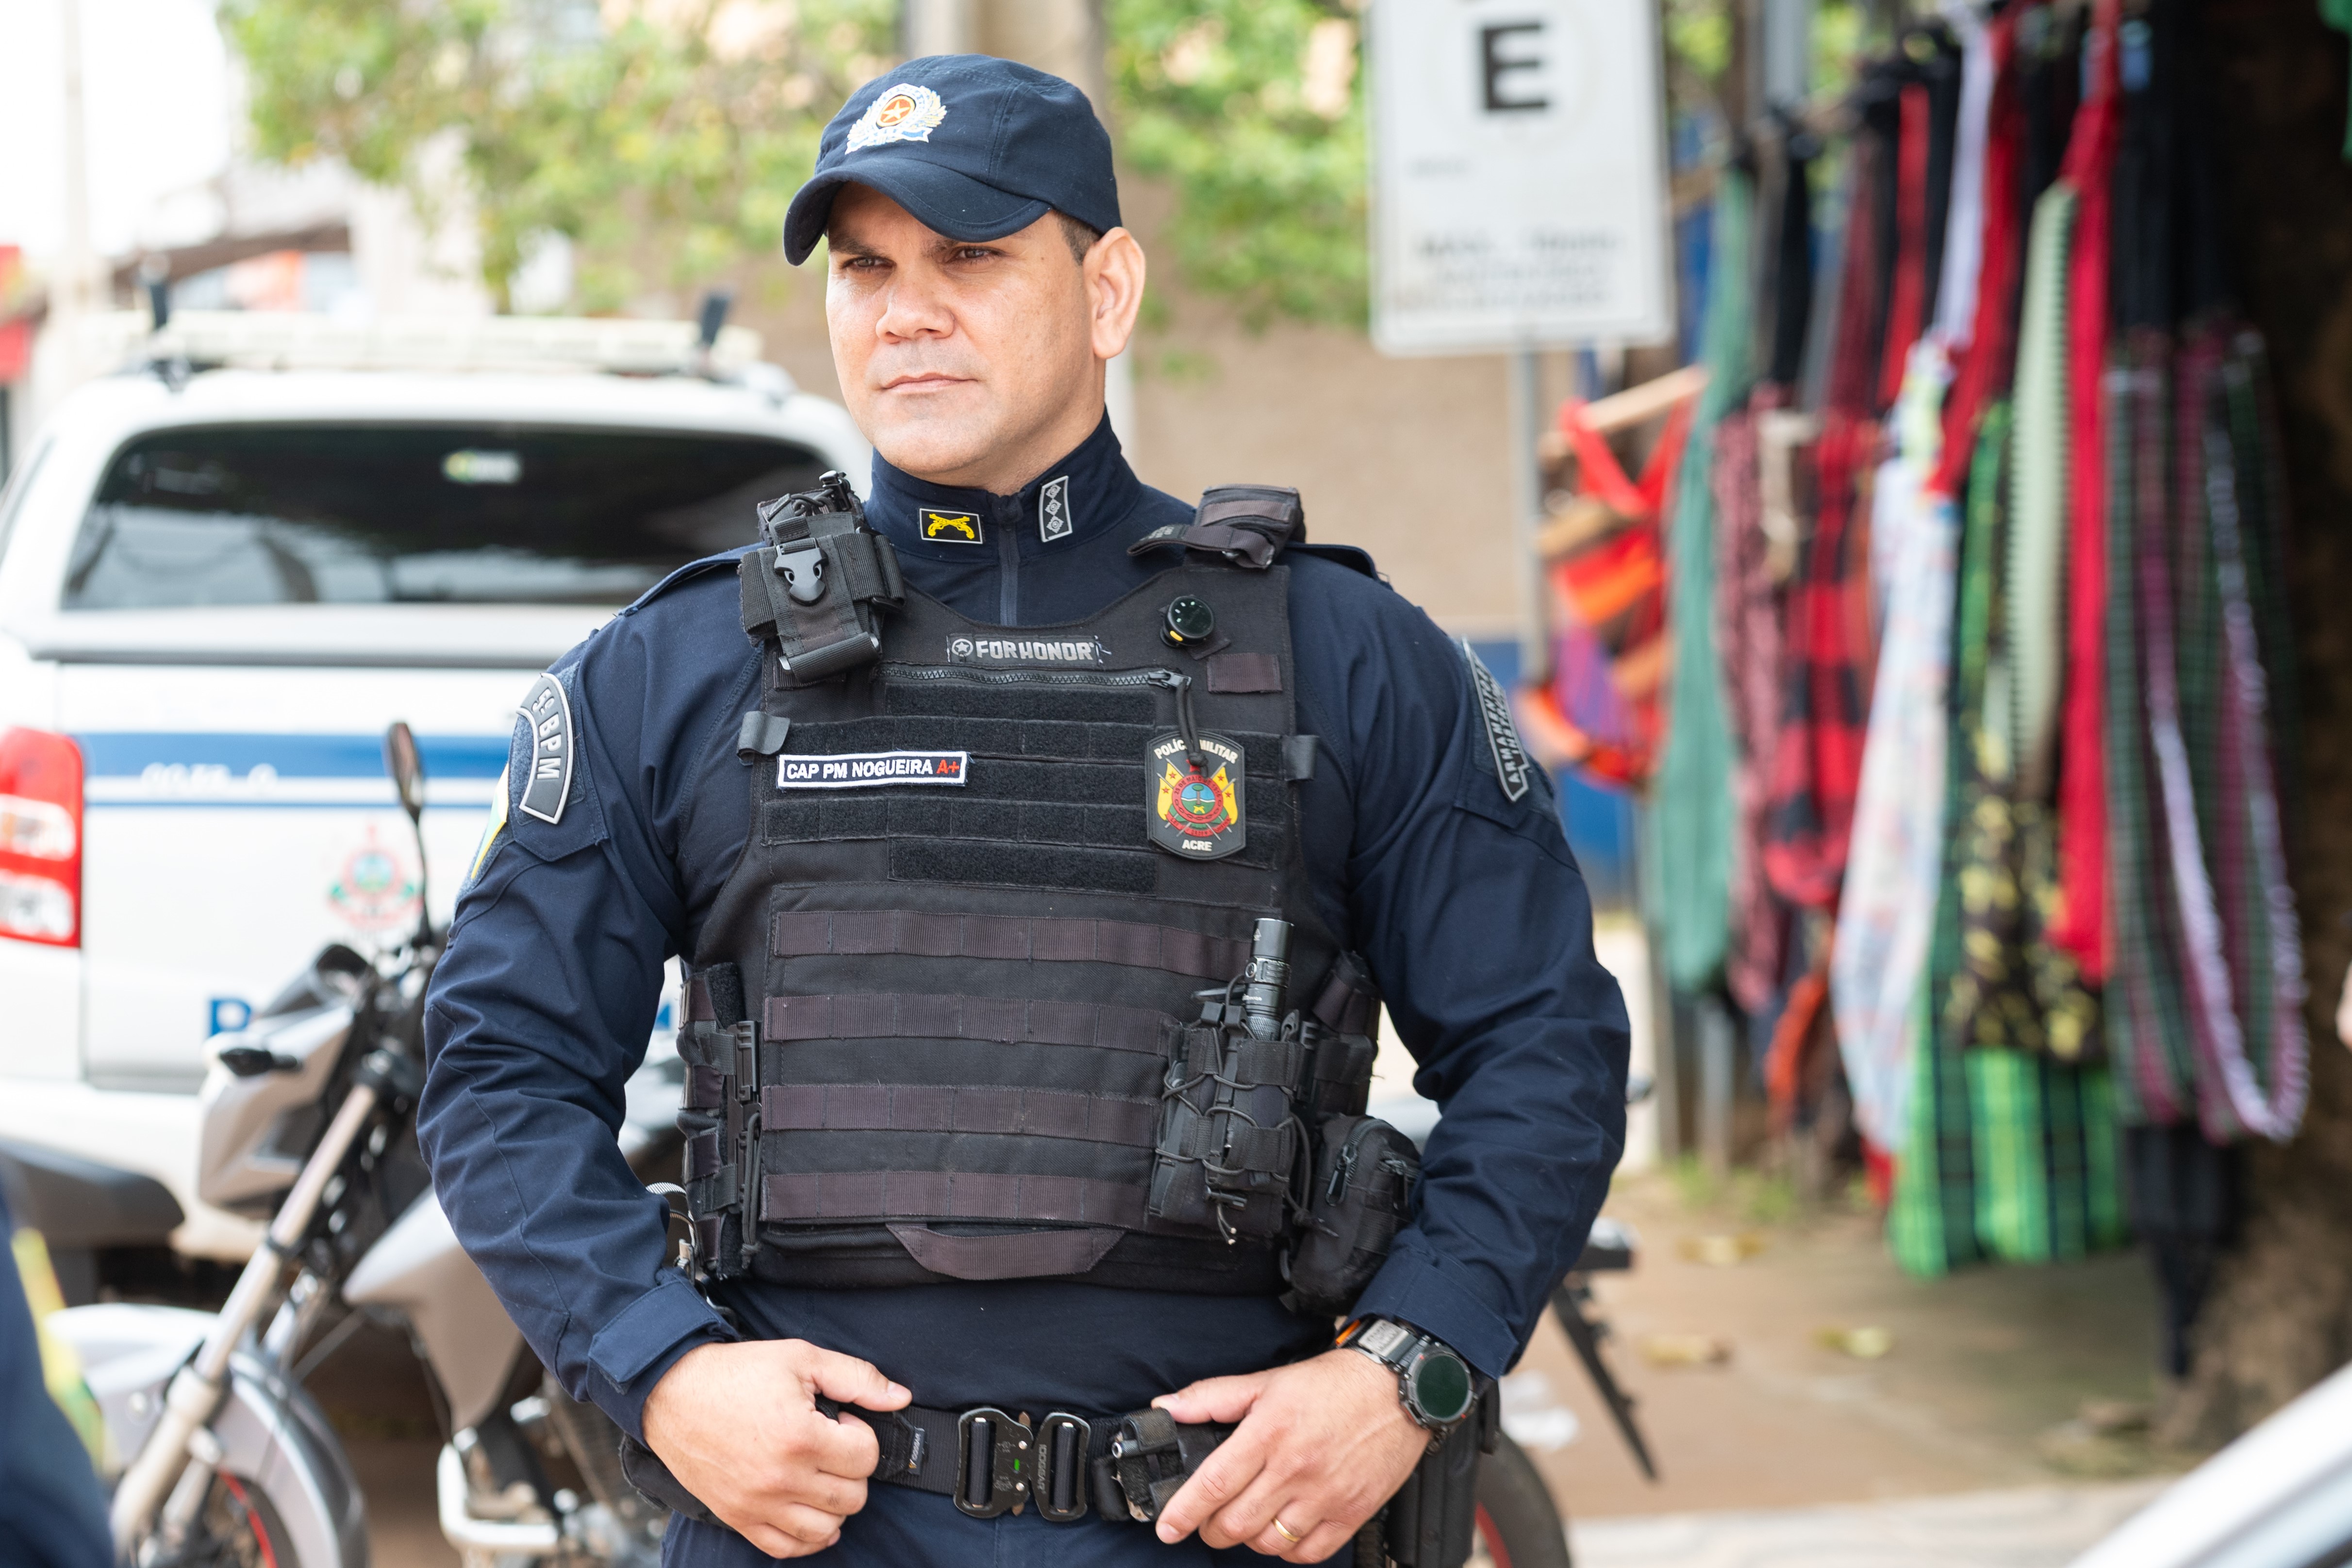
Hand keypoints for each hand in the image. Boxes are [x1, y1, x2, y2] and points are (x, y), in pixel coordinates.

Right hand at [640, 1339, 909, 1556]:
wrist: (673, 1394)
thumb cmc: (737, 1374)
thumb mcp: (801, 1358)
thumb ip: (857, 1377)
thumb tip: (900, 1397)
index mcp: (799, 1437)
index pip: (865, 1458)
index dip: (860, 1433)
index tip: (839, 1420)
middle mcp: (780, 1479)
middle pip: (852, 1497)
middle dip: (851, 1468)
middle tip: (829, 1444)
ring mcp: (758, 1505)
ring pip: (826, 1529)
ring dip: (833, 1502)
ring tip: (818, 1472)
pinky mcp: (739, 1518)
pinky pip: (787, 1548)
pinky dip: (806, 1536)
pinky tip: (807, 1507)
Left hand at [1150, 1348, 1432, 1560]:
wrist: (1397, 1388)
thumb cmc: (1332, 1384)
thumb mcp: (1266, 1380)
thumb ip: (1212, 1396)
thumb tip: (1167, 1407)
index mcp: (1270, 1431)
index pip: (1215, 1482)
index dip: (1183, 1511)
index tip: (1166, 1527)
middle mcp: (1296, 1467)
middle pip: (1236, 1522)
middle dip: (1210, 1529)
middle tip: (1206, 1521)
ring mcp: (1326, 1494)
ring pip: (1269, 1542)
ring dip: (1247, 1539)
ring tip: (1245, 1521)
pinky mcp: (1352, 1512)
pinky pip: (1309, 1553)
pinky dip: (1288, 1550)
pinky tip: (1282, 1531)